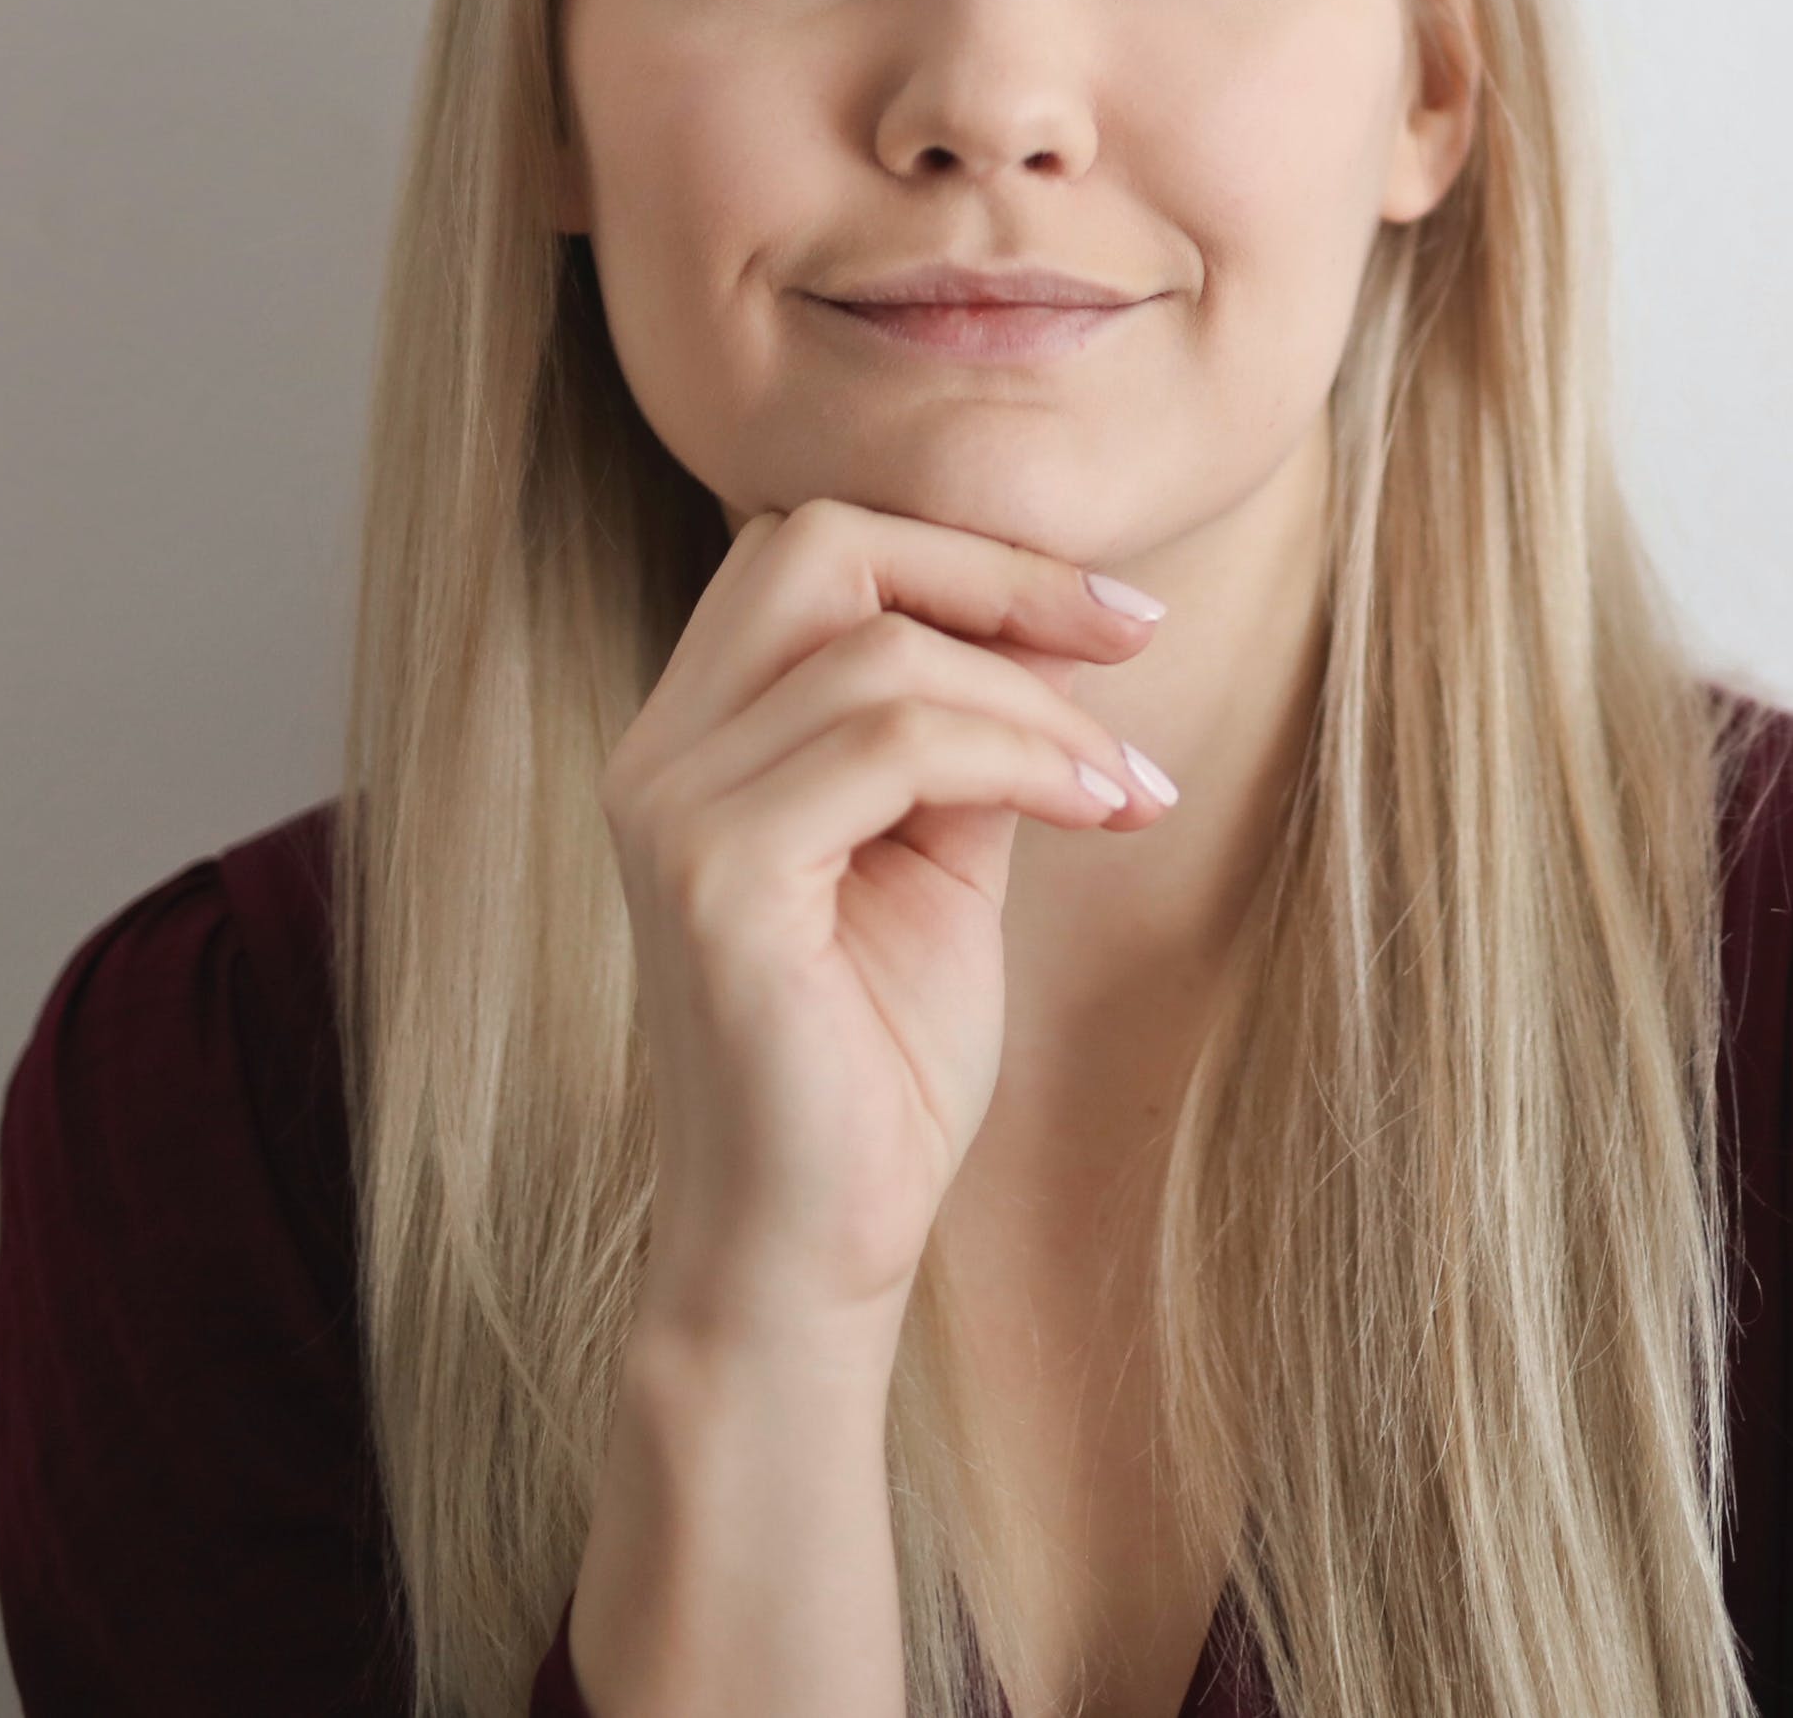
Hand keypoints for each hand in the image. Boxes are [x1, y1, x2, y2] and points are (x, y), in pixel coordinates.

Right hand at [602, 498, 1176, 1368]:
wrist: (813, 1248)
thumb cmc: (877, 1065)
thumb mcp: (943, 857)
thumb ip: (972, 735)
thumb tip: (1065, 623)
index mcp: (700, 736)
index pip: (816, 550)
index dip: (972, 555)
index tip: (1122, 617)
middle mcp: (659, 754)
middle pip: (818, 545)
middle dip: (996, 575)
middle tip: (1134, 641)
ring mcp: (671, 813)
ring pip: (880, 654)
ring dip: (1041, 704)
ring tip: (1127, 786)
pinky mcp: (713, 881)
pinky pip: (888, 745)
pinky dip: (1019, 758)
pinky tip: (1097, 813)